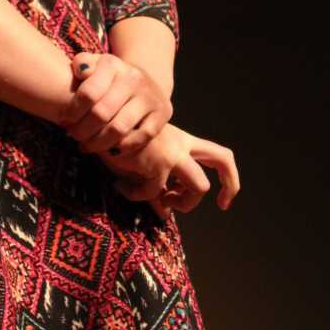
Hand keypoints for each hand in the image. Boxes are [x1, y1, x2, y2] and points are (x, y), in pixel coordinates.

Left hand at [61, 51, 172, 156]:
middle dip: (82, 130)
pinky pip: (140, 137)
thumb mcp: (94, 65)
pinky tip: (110, 149)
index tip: (65, 120)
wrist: (144, 82)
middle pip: (101, 114)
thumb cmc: (108, 79)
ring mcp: (149, 96)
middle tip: (73, 136)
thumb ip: (82, 64)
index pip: (88, 93)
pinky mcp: (162, 114)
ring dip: (98, 143)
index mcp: (112, 65)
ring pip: (119, 128)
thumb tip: (81, 72)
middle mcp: (133, 78)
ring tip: (86, 146)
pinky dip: (122, 147)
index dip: (72, 112)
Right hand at [100, 122, 239, 219]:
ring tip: (159, 200)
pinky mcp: (157, 163)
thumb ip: (156, 183)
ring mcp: (172, 154)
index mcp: (181, 140)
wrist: (100, 115)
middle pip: (223, 159)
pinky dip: (135, 196)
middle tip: (223, 203)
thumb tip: (166, 214)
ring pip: (200, 187)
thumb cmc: (115, 134)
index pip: (216, 154)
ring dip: (183, 203)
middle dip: (230, 183)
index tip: (221, 199)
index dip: (227, 176)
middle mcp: (181, 144)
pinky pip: (154, 194)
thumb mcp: (139, 159)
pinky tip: (120, 186)